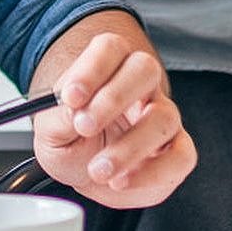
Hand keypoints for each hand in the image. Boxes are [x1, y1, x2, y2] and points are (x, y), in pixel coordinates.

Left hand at [32, 29, 195, 206]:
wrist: (84, 172)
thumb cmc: (70, 142)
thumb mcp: (50, 131)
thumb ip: (58, 117)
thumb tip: (73, 110)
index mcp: (109, 68)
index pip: (110, 48)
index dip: (92, 69)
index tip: (71, 97)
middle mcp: (142, 87)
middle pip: (145, 69)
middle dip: (114, 98)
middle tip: (85, 127)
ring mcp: (162, 118)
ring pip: (164, 116)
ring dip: (129, 146)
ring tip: (98, 169)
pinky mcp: (176, 152)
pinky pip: (181, 156)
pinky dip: (152, 173)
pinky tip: (122, 182)